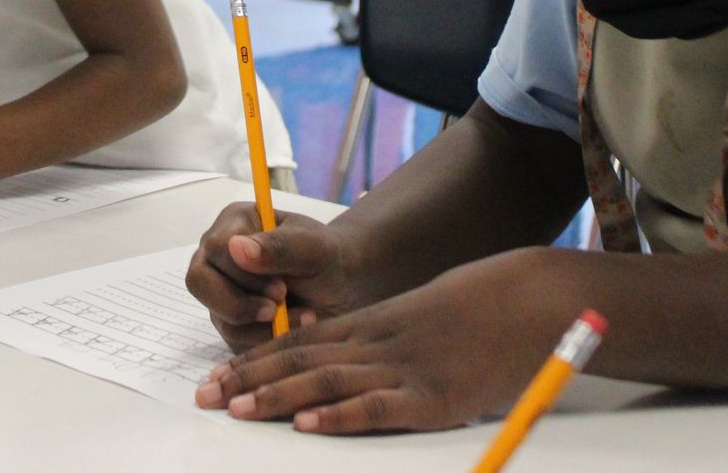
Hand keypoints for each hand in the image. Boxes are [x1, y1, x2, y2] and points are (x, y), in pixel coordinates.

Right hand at [184, 203, 368, 352]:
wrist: (341, 287)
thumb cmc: (326, 257)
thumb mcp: (312, 248)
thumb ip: (278, 247)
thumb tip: (234, 248)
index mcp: (234, 225)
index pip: (216, 249)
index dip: (242, 274)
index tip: (281, 288)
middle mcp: (219, 257)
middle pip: (200, 283)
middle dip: (240, 303)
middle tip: (277, 309)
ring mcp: (221, 291)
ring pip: (218, 316)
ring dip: (261, 325)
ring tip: (302, 317)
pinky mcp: (231, 323)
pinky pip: (234, 339)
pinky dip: (266, 340)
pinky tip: (293, 328)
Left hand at [196, 251, 558, 434]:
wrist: (520, 301)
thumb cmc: (470, 314)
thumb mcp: (411, 320)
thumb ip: (374, 340)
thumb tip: (334, 367)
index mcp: (368, 324)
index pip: (297, 341)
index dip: (254, 359)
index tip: (217, 376)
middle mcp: (375, 343)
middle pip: (300, 359)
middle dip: (250, 379)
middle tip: (206, 396)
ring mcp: (401, 369)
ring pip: (327, 380)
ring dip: (279, 396)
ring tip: (240, 410)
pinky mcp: (430, 397)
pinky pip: (377, 406)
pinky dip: (341, 416)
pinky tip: (311, 424)